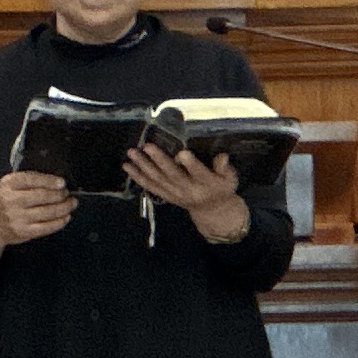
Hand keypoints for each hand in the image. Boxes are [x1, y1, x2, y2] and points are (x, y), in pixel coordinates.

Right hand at [0, 168, 78, 264]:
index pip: (31, 179)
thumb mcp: (8, 186)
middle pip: (43, 196)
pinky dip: (60, 222)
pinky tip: (66, 217)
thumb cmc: (3, 202)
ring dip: (64, 207)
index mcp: (7, 184)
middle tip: (68, 193)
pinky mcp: (24, 232)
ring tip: (71, 203)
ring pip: (48, 212)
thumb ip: (27, 180)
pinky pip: (47, 227)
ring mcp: (17, 218)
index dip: (50, 180)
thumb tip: (55, 180)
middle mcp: (11, 200)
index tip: (62, 182)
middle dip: (60, 194)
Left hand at [122, 140, 253, 242]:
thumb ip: (224, 168)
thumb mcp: (230, 179)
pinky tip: (128, 166)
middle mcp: (189, 190)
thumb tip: (222, 157)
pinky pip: (150, 187)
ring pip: (158, 180)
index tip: (182, 154)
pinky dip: (138, 177)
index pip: (198, 174)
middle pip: (173, 175)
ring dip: (143, 166)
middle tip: (148, 146)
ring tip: (132, 153)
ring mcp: (175, 194)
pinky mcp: (166, 196)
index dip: (190, 165)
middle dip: (159, 160)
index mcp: (207, 184)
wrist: (213, 211)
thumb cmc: (221, 188)